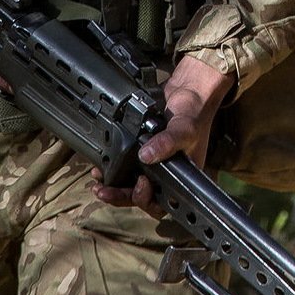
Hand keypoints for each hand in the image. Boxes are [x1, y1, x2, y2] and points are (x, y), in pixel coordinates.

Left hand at [94, 56, 234, 211]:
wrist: (188, 91)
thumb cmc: (195, 114)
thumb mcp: (184, 130)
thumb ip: (167, 143)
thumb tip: (146, 155)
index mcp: (179, 178)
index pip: (161, 203)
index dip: (146, 199)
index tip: (140, 183)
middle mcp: (164, 175)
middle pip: (139, 197)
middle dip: (120, 197)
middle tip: (105, 192)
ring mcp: (151, 164)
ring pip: (129, 185)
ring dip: (113, 187)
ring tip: (99, 184)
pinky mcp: (139, 151)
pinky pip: (123, 167)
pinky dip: (110, 170)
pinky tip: (100, 167)